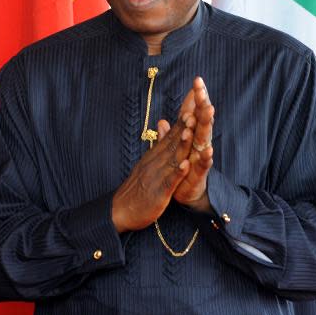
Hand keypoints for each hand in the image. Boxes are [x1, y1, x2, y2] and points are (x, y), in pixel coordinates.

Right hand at [111, 114, 194, 232]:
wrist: (120, 210)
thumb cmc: (136, 189)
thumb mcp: (147, 164)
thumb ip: (159, 146)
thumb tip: (164, 128)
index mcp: (155, 156)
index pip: (171, 134)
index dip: (184, 119)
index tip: (193, 104)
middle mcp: (155, 162)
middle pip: (173, 141)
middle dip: (185, 124)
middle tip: (195, 107)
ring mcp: (156, 176)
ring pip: (171, 157)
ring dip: (182, 143)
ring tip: (191, 129)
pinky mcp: (158, 192)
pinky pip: (168, 181)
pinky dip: (177, 172)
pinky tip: (185, 164)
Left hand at [173, 77, 214, 212]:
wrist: (186, 197)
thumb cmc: (180, 171)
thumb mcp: (173, 152)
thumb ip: (170, 136)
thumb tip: (163, 121)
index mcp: (191, 139)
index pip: (193, 115)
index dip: (194, 99)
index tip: (197, 80)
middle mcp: (198, 145)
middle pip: (201, 122)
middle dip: (203, 106)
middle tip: (204, 90)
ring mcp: (200, 159)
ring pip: (204, 140)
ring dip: (205, 126)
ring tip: (209, 111)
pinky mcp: (199, 176)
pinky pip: (203, 166)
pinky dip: (204, 159)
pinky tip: (208, 151)